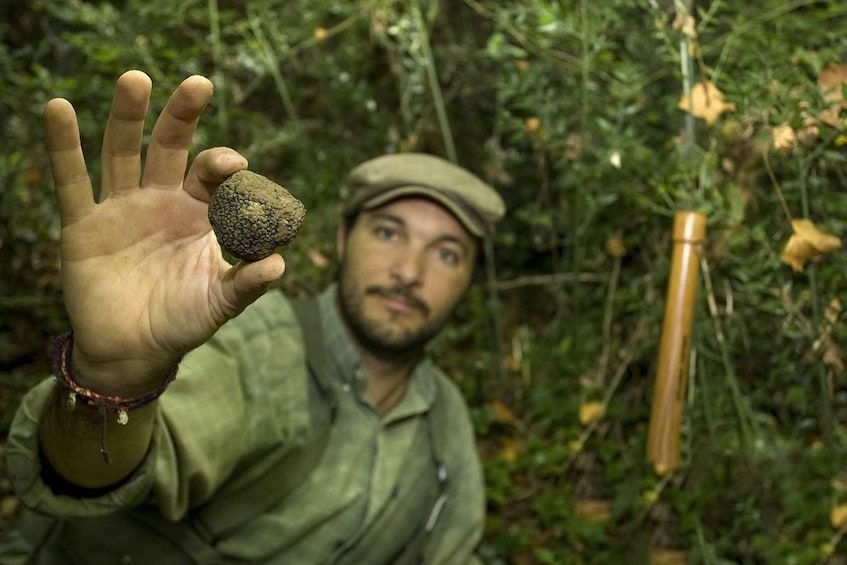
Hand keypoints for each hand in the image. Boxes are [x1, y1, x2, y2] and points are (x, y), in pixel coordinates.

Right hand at [46, 70, 284, 394]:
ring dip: (128, 117)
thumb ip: (247, 283)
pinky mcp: (83, 224)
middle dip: (182, 117)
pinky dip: (63, 147)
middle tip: (199, 85)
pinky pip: (71, 180)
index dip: (224, 167)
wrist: (133, 351)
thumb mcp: (219, 303)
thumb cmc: (182, 321)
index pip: (213, 177)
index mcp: (198, 214)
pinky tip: (58, 108)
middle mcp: (160, 201)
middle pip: (170, 148)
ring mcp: (120, 208)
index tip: (237, 164)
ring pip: (122, 152)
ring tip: (136, 80)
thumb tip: (280, 265)